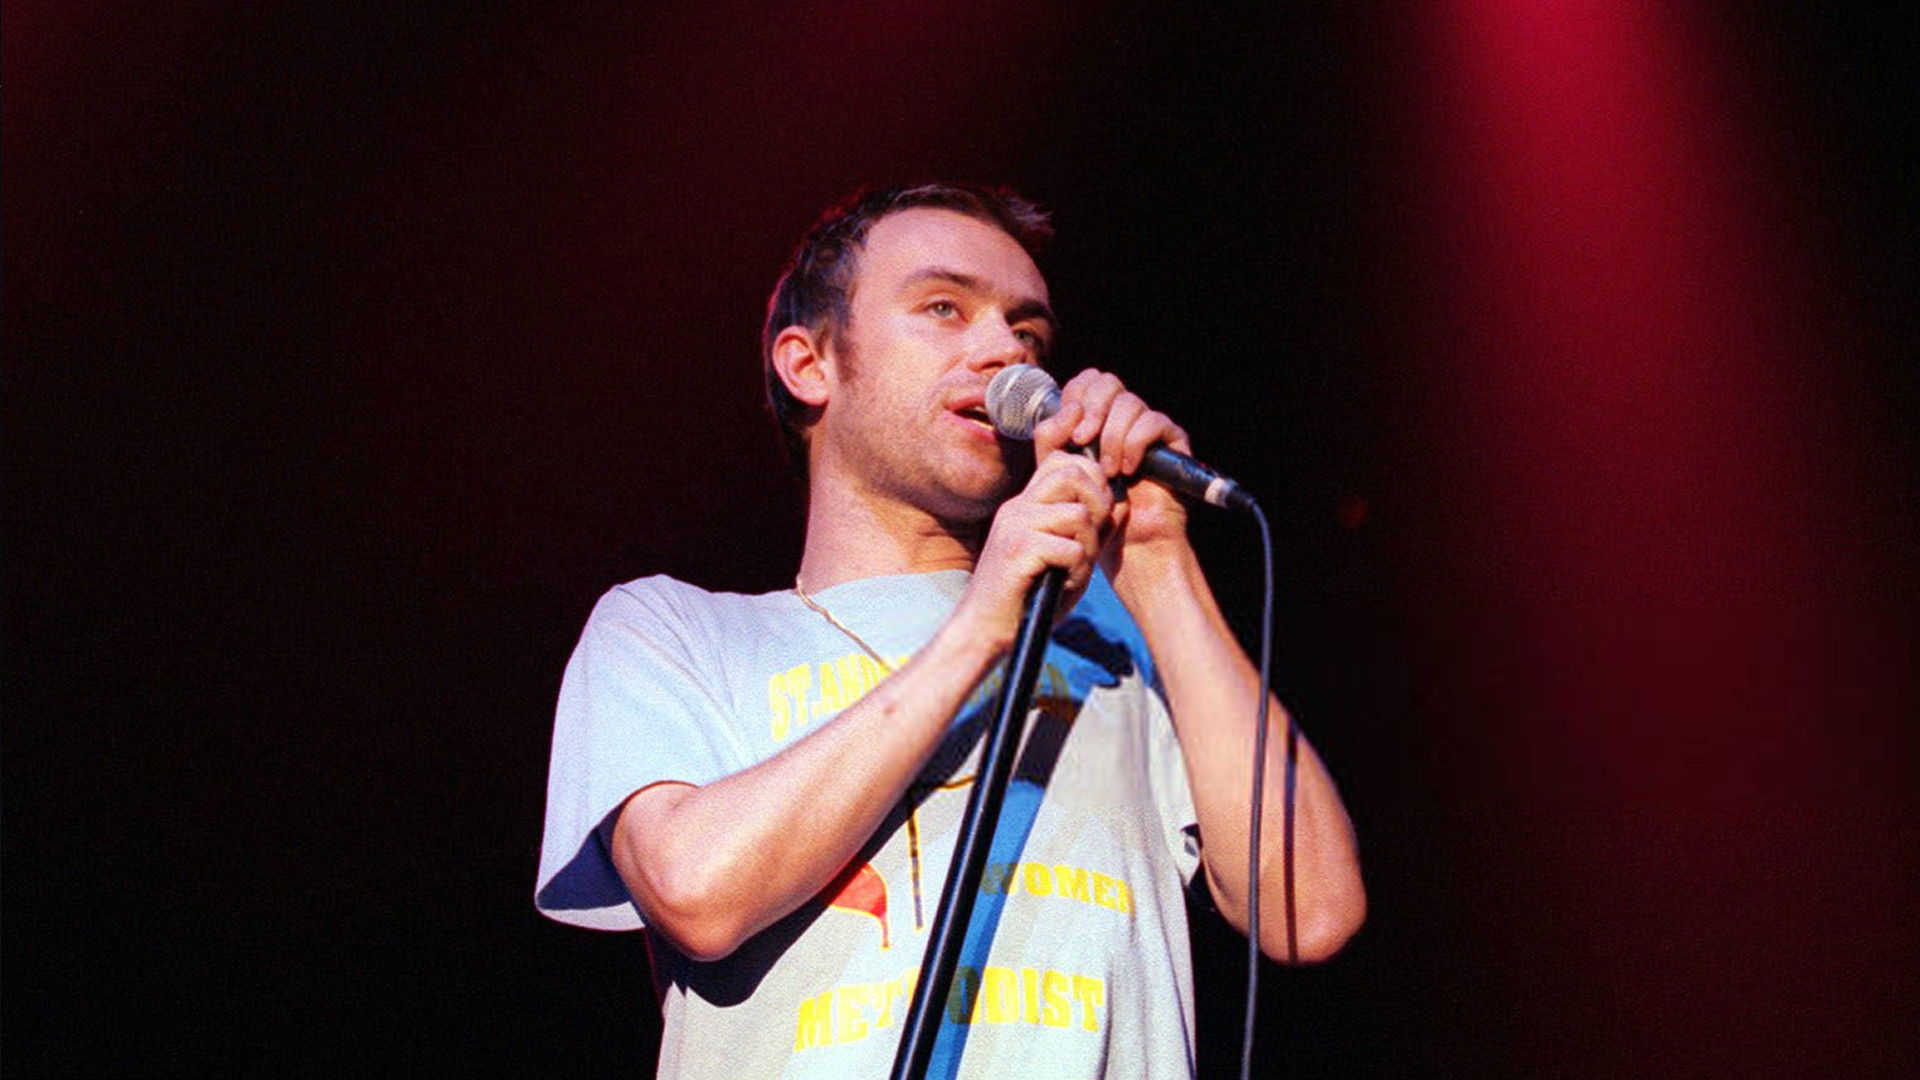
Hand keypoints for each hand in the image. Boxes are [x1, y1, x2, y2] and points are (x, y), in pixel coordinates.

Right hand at [957, 447, 1113, 645]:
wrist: (985, 630)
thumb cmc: (1028, 598)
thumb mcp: (1066, 557)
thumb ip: (1090, 530)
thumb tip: (1121, 501)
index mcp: (1026, 504)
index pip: (1063, 461)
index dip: (1092, 480)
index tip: (1097, 515)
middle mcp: (1018, 507)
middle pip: (1072, 473)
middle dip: (1097, 503)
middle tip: (1093, 537)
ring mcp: (1014, 525)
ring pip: (1077, 514)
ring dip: (1088, 546)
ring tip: (1074, 570)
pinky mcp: (1016, 550)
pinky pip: (1070, 550)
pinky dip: (1077, 572)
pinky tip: (1063, 586)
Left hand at [1031, 369, 1193, 584]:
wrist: (1126, 542)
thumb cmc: (1093, 508)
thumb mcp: (1059, 471)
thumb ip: (1051, 438)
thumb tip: (1069, 409)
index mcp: (1095, 417)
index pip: (1087, 381)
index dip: (1076, 394)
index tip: (1069, 430)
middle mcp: (1122, 416)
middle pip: (1107, 382)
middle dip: (1092, 409)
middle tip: (1083, 441)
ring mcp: (1148, 425)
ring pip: (1129, 403)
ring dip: (1112, 437)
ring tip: (1107, 470)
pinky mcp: (1172, 440)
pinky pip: (1153, 422)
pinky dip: (1135, 444)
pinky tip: (1128, 470)